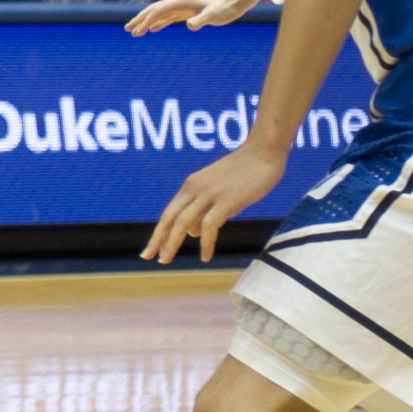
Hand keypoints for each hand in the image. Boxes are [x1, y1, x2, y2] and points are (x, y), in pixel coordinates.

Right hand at [127, 0, 271, 32]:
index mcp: (181, 2)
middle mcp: (179, 2)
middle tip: (128, 30)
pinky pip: (169, 17)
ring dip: (147, 22)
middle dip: (140, 20)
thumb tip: (190, 25)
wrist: (235, 1)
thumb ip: (201, 20)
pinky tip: (155, 29)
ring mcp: (182, 6)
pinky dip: (159, 22)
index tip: (136, 32)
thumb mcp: (214, 16)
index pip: (158, 11)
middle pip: (154, 10)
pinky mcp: (187, 11)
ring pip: (160, 14)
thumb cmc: (225, 9)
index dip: (146, 21)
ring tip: (135, 31)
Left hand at [144, 143, 287, 263]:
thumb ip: (204, 209)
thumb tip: (192, 232)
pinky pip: (210, 225)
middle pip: (170, 217)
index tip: (150, 250)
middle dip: (157, 239)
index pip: (169, 213)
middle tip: (148, 257)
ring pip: (183, 222)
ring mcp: (210, 194)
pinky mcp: (227, 200)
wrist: (264, 151)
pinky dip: (205, 243)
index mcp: (191, 185)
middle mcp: (195, 188)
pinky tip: (205, 257)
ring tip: (166, 260)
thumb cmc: (244, 172)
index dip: (158, 232)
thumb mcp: (218, 191)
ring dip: (171, 242)